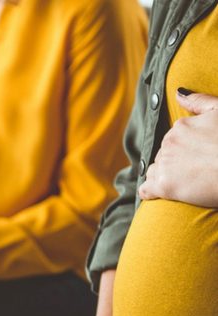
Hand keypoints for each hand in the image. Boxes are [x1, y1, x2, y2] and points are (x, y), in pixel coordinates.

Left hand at [139, 91, 217, 206]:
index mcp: (181, 126)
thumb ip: (199, 101)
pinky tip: (159, 194)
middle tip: (195, 171)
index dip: (185, 150)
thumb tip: (178, 92)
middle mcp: (168, 143)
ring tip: (182, 183)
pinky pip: (146, 189)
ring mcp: (165, 164)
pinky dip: (150, 192)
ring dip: (162, 177)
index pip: (173, 140)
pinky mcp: (164, 186)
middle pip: (163, 155)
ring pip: (154, 171)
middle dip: (174, 163)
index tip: (198, 158)